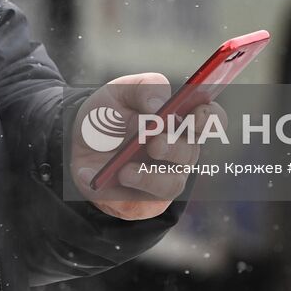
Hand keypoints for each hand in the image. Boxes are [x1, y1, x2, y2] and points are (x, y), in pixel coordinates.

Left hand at [69, 72, 227, 220]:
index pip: (210, 119)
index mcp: (180, 119)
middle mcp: (179, 150)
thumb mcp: (120, 91)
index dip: (209, 118)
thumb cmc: (109, 114)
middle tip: (153, 141)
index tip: (195, 114)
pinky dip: (120, 190)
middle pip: (190, 152)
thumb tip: (159, 105)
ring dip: (149, 177)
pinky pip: (139, 202)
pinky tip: (103, 177)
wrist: (80, 143)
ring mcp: (164, 176)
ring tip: (125, 170)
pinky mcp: (145, 199)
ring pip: (172, 183)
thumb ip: (144, 88)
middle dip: (173, 147)